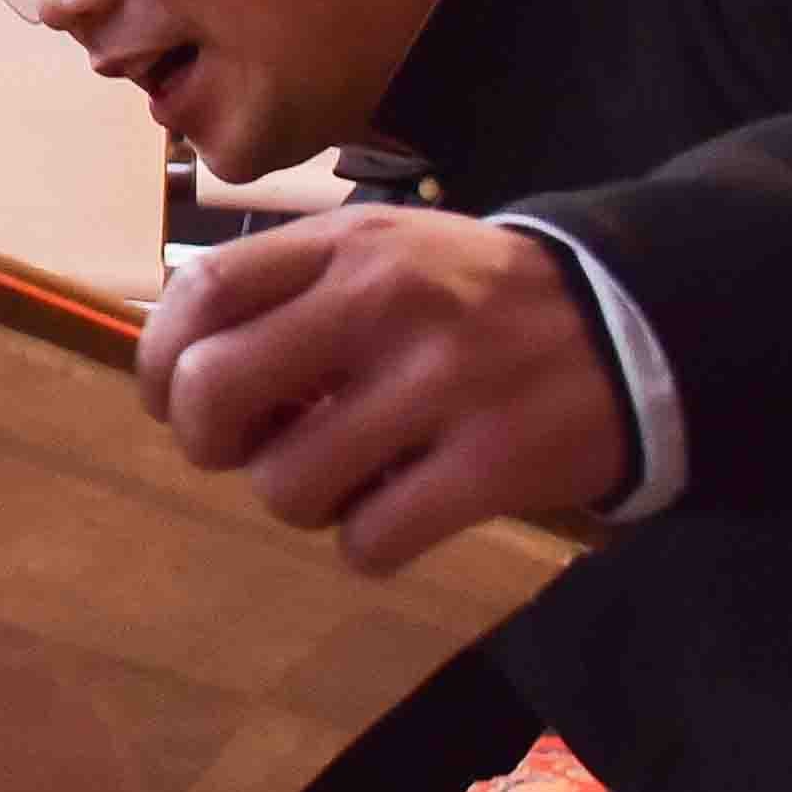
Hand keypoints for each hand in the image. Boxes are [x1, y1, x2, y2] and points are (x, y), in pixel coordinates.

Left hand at [134, 206, 628, 574]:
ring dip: (300, 502)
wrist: (633, 325)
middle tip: (249, 449)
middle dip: (208, 441)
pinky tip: (401, 513)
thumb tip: (178, 375)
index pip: (202, 293)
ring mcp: (442, 383)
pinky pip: (370, 540)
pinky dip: (368, 546)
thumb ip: (287, 293)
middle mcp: (385, 303)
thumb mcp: (383, 255)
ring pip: (287, 484)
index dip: (159, 363)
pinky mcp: (492, 463)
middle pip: (215, 389)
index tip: (172, 399)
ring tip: (348, 478)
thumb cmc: (473, 300)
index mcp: (348, 246)